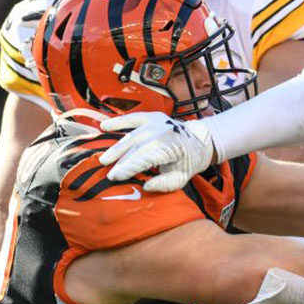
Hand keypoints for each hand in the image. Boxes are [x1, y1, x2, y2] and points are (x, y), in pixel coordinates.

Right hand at [99, 112, 215, 191]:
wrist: (198, 141)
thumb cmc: (188, 162)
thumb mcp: (181, 177)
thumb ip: (165, 184)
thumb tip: (146, 186)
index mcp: (173, 145)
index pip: (146, 157)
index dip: (129, 168)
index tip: (115, 177)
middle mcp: (164, 130)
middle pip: (136, 147)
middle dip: (121, 161)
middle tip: (108, 174)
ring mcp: (158, 121)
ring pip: (132, 136)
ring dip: (116, 148)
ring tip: (104, 160)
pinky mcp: (152, 116)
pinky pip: (132, 118)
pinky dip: (118, 122)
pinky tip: (104, 127)